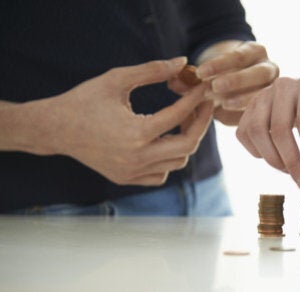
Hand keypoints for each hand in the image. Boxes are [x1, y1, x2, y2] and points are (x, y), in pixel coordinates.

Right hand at [40, 57, 213, 185]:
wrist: (54, 128)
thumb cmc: (85, 100)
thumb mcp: (116, 79)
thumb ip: (152, 70)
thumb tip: (182, 62)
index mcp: (136, 132)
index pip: (180, 115)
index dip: (196, 99)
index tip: (203, 88)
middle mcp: (137, 157)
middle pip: (188, 145)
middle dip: (200, 123)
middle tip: (201, 106)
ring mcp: (132, 172)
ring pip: (178, 162)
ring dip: (186, 140)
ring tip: (183, 120)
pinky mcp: (126, 179)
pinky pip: (161, 174)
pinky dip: (168, 159)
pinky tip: (163, 140)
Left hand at [168, 41, 278, 125]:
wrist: (239, 89)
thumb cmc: (220, 76)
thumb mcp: (206, 73)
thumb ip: (190, 77)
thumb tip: (174, 82)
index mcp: (254, 52)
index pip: (239, 55)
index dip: (220, 64)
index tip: (200, 73)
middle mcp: (269, 69)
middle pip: (259, 73)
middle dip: (237, 80)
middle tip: (215, 87)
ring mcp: (274, 90)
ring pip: (266, 94)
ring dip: (244, 99)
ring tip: (223, 104)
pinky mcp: (274, 109)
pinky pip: (266, 113)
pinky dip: (249, 116)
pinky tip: (233, 120)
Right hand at [235, 74, 299, 190]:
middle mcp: (284, 86)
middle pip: (280, 129)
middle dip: (291, 162)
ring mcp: (263, 95)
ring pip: (257, 131)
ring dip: (272, 159)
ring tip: (290, 171)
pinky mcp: (250, 107)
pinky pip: (244, 133)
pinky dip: (257, 152)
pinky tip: (275, 158)